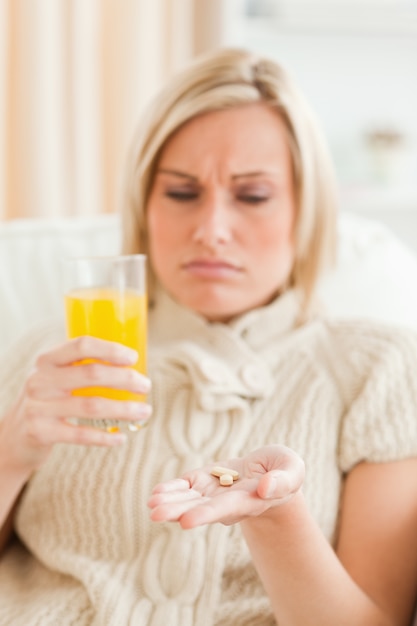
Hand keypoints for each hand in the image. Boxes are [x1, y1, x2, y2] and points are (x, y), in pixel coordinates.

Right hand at [0, 336, 150, 473]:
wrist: (13, 436)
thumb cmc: (47, 401)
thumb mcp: (55, 378)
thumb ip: (80, 368)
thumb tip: (131, 366)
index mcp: (47, 360)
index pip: (81, 346)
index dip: (110, 349)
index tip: (133, 357)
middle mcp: (40, 380)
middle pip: (91, 374)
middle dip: (125, 379)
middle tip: (146, 385)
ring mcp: (38, 407)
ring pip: (91, 405)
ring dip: (124, 409)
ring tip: (144, 411)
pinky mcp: (40, 432)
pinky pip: (80, 434)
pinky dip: (105, 437)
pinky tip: (121, 438)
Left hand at [148, 445, 304, 528]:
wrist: (270, 473)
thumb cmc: (284, 472)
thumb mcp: (293, 470)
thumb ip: (283, 480)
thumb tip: (266, 488)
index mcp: (250, 501)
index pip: (226, 509)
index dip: (206, 514)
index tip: (186, 521)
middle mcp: (228, 503)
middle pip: (200, 508)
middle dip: (178, 511)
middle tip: (156, 514)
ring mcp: (214, 492)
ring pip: (189, 499)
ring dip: (170, 502)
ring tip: (151, 504)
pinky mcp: (205, 480)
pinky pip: (186, 486)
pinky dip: (172, 489)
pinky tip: (156, 493)